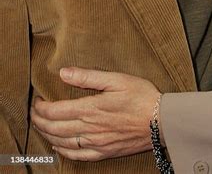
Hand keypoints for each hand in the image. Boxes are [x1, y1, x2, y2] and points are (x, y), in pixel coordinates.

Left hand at [30, 67, 159, 160]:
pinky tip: (58, 146)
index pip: (55, 111)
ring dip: (47, 135)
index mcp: (91, 109)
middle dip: (39, 121)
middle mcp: (89, 129)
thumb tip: (64, 73)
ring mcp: (95, 143)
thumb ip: (88, 77)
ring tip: (41, 126)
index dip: (41, 107)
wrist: (161, 121)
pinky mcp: (103, 152)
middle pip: (54, 128)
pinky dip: (62, 151)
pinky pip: (76, 155)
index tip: (37, 100)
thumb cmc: (142, 97)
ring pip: (61, 142)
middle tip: (34, 112)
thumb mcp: (117, 79)